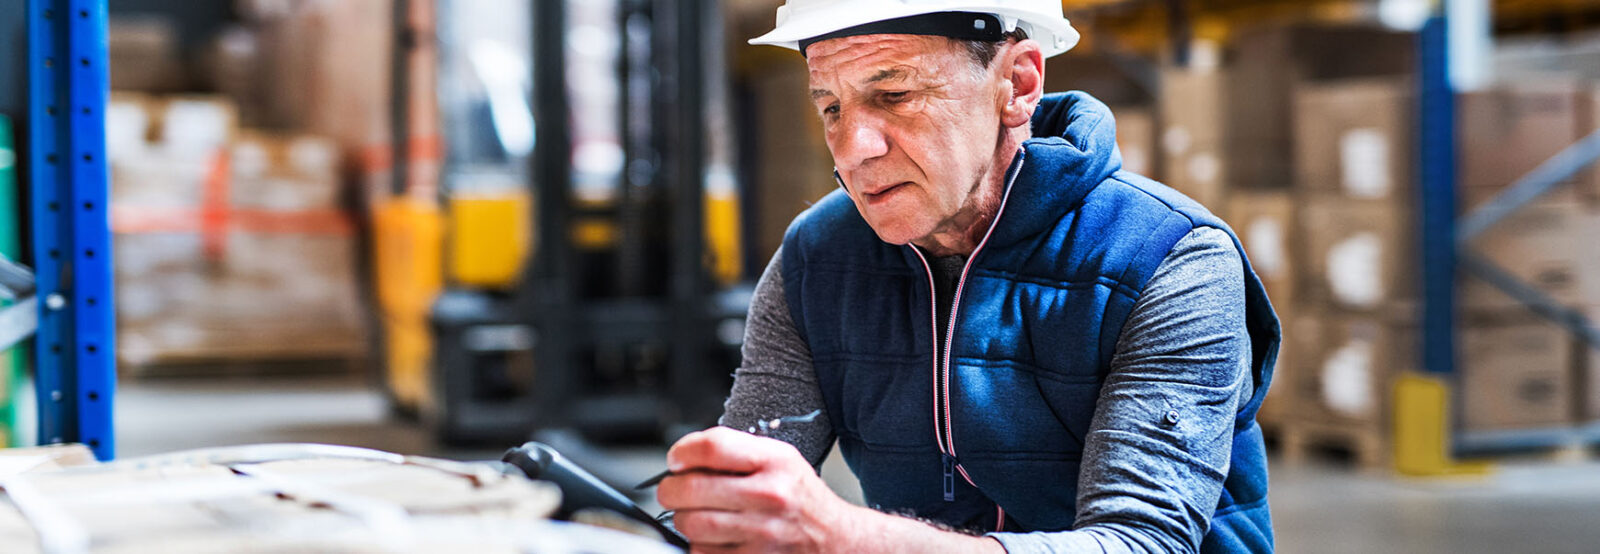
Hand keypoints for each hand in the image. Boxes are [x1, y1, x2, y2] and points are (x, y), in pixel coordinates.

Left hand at [657, 426, 853, 552]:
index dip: (683, 452)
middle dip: (671, 489)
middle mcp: (770, 496)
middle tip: (672, 490)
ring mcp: (763, 533)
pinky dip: (698, 545)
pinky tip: (712, 537)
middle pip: (693, 488)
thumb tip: (683, 459)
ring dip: (683, 520)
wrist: (834, 540)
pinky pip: (702, 553)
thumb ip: (735, 451)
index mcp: (776, 462)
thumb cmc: (799, 497)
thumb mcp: (780, 459)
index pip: (713, 447)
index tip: (676, 460)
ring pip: (692, 525)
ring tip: (694, 514)